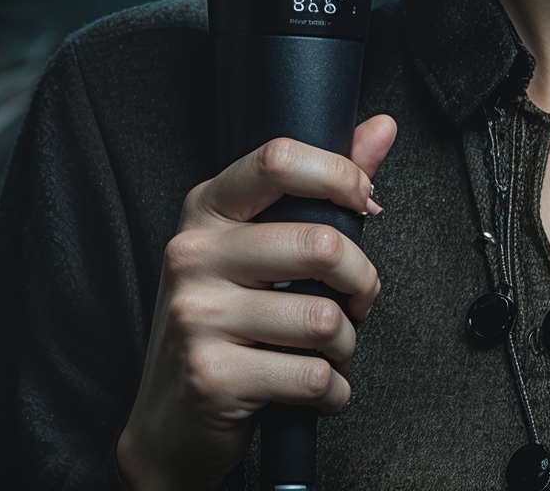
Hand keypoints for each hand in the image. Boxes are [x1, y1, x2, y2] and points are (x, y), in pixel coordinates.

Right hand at [115, 117, 399, 490]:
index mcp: (205, 212)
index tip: (364, 201)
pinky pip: (315, 376)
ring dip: (345, 346)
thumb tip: (381, 127)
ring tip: (325, 351)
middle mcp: (192, 256)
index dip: (339, 175)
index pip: (278, 160)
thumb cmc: (224, 326)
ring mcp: (197, 317)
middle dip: (362, 283)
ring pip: (325, 319)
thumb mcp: (256, 248)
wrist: (168, 422)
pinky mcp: (214, 377)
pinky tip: (313, 388)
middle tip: (355, 303)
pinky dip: (334, 391)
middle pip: (321, 244)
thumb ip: (320, 187)